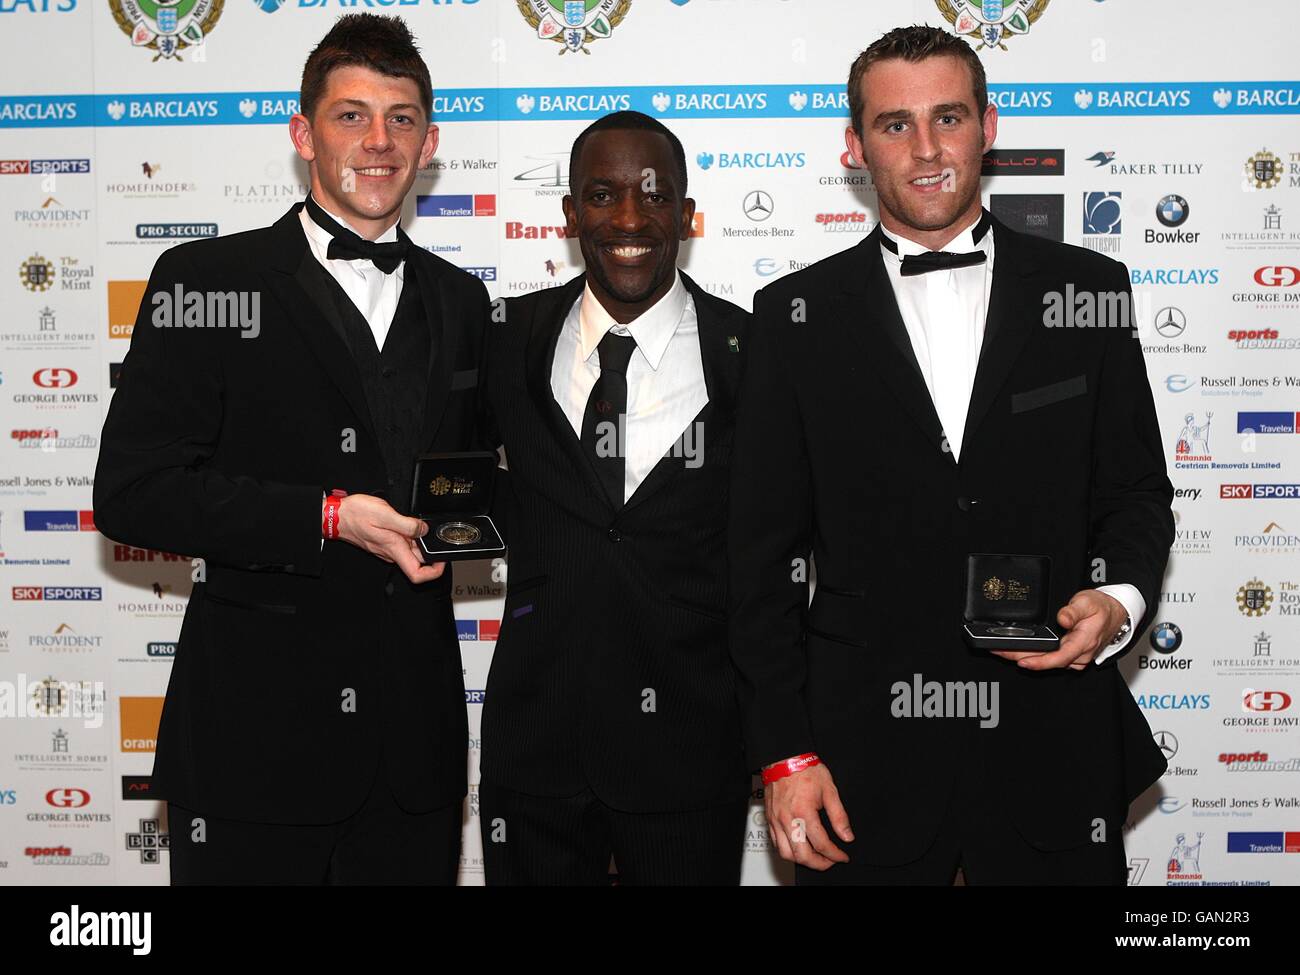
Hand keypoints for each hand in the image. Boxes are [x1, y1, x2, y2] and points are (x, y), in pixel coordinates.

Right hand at [333, 494, 445, 584]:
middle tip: (433, 534)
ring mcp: (387, 549)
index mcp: (394, 549)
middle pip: (417, 561)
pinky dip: (409, 536)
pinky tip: (408, 524)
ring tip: (420, 526)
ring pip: (410, 551)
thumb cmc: (356, 514)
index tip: (442, 560)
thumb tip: (423, 530)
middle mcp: (391, 553)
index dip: (434, 572)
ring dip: (419, 541)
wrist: (336, 516)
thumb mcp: (385, 514)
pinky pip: (402, 543)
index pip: (418, 574)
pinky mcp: (384, 542)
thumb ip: (407, 524)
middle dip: (428, 550)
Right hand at [764, 762, 852, 869]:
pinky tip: (799, 847)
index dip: (835, 855)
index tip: (842, 856)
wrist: (784, 758)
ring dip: (802, 860)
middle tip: (830, 861)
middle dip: (819, 864)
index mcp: (804, 812)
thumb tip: (847, 836)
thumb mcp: (829, 790)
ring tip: (815, 857)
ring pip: (786, 854)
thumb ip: (839, 816)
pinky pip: (776, 844)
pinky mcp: (770, 819)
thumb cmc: (806, 770)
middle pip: (802, 855)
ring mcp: (776, 820)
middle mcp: (787, 819)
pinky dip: (788, 851)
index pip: (821, 844)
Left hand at [990, 589, 1128, 670]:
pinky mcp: (1071, 656)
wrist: (1115, 613)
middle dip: (1021, 658)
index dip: (1040, 662)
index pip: (1060, 657)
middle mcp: (1080, 654)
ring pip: (1048, 662)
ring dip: (1025, 657)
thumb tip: (1062, 618)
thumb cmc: (1102, 608)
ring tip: (1002, 650)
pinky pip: (1051, 659)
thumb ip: (1074, 610)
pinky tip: (1019, 650)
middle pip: (1048, 661)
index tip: (1022, 661)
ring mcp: (1075, 657)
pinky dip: (1034, 655)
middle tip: (999, 651)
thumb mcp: (1088, 602)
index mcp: (1084, 641)